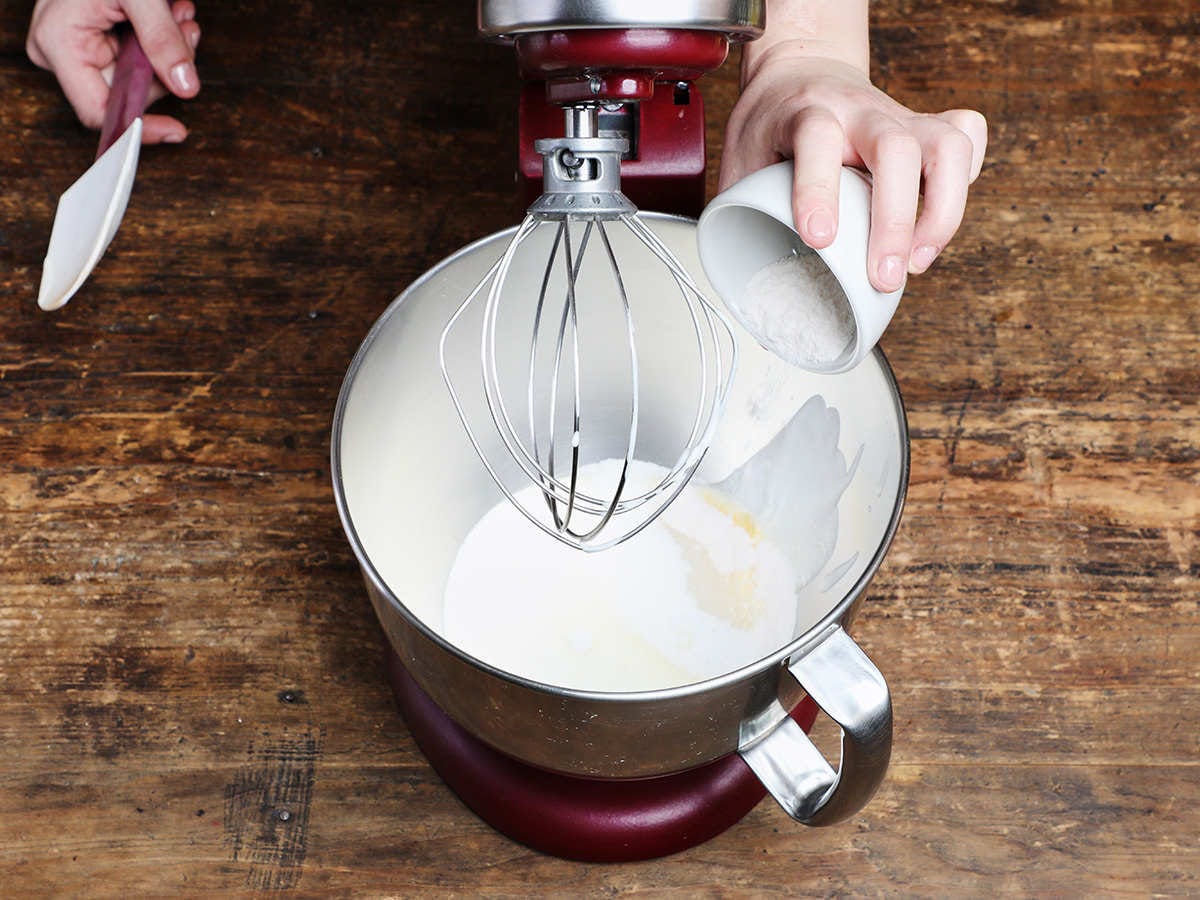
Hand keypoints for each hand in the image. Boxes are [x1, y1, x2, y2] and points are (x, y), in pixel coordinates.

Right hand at [27, 0, 200, 143]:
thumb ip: (163, 40)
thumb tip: (187, 86)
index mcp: (59, 43)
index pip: (98, 111)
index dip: (139, 126)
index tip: (176, 130)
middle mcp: (62, 52)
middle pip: (126, 93)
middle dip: (165, 68)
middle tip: (187, 31)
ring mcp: (77, 47)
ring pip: (138, 76)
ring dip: (169, 51)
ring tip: (178, 15)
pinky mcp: (93, 41)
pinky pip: (135, 58)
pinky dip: (160, 41)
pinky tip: (170, 16)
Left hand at [720, 43, 986, 292]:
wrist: (801, 71)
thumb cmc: (771, 125)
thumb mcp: (740, 159)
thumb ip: (739, 208)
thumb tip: (739, 279)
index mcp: (806, 112)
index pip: (816, 138)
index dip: (818, 188)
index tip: (817, 238)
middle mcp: (860, 112)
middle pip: (896, 149)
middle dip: (895, 220)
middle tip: (883, 276)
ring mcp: (901, 117)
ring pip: (947, 146)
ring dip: (942, 212)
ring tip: (917, 262)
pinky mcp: (928, 126)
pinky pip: (967, 140)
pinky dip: (967, 181)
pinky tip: (938, 219)